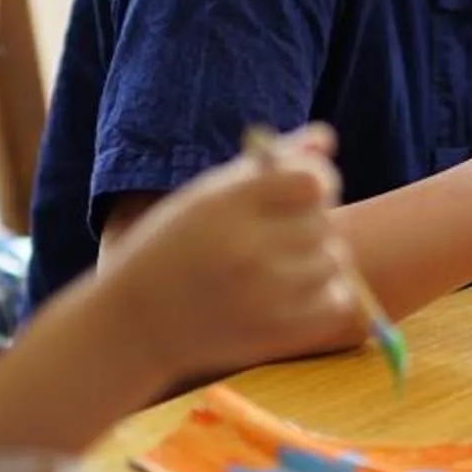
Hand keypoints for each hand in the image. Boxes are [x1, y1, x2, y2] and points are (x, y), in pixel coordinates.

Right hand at [97, 125, 364, 384]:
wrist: (133, 324)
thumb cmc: (172, 248)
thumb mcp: (206, 195)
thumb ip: (270, 162)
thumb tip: (327, 138)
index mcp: (226, 206)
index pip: (312, 180)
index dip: (316, 179)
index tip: (300, 190)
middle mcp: (248, 249)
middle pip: (324, 220)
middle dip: (310, 220)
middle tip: (279, 232)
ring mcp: (266, 296)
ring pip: (334, 260)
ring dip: (318, 258)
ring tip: (281, 264)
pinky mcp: (277, 333)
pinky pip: (337, 301)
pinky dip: (325, 294)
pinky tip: (294, 292)